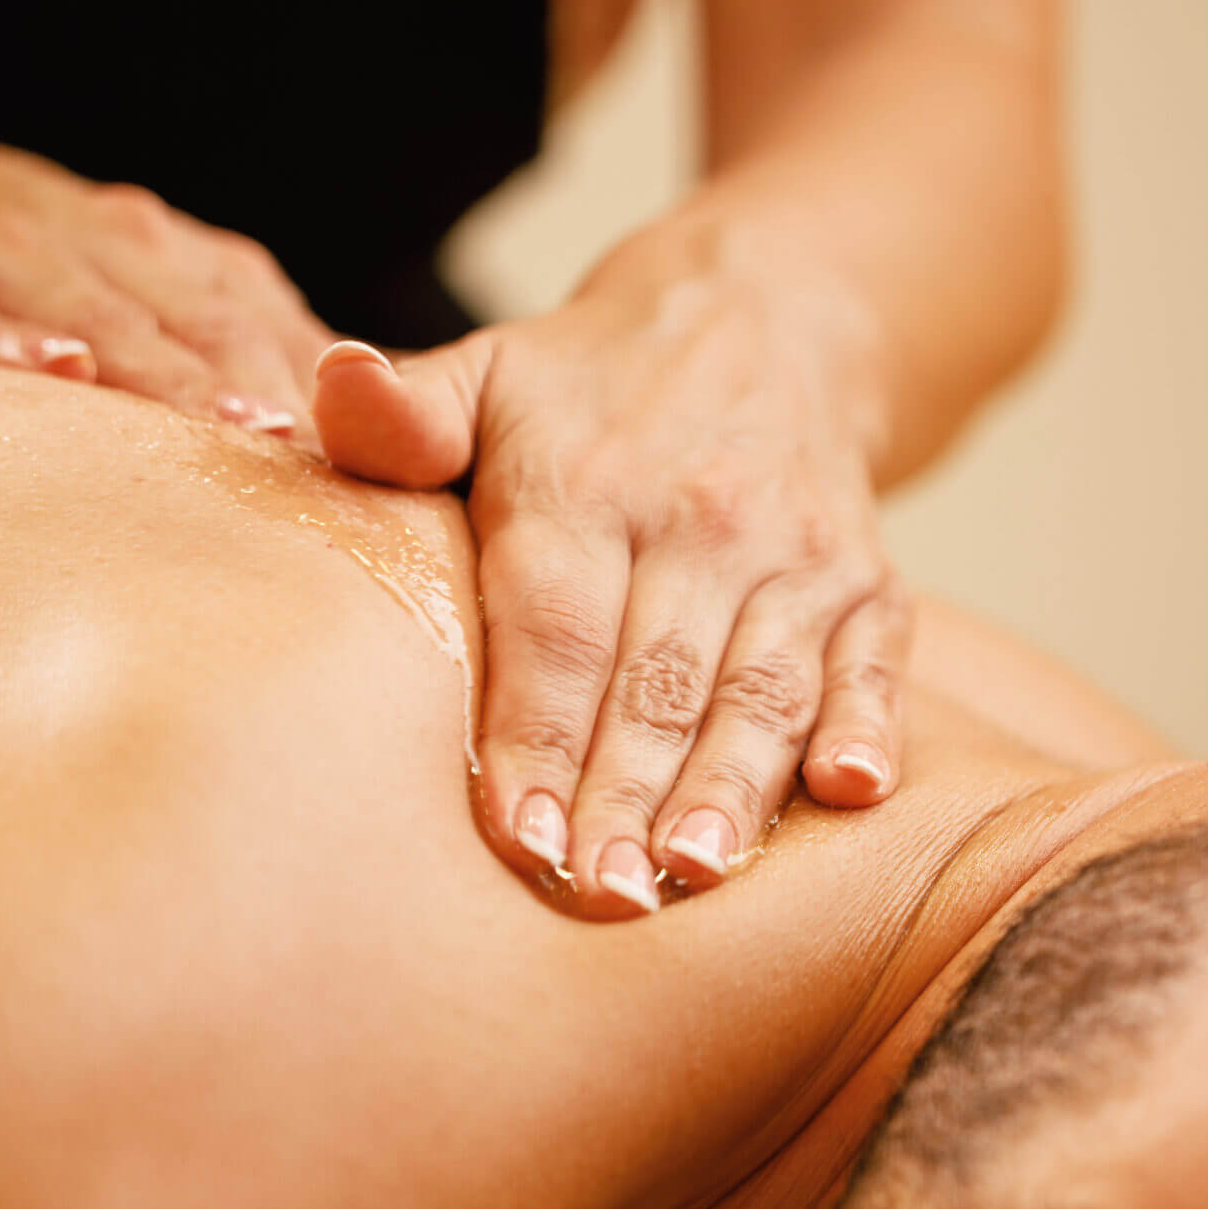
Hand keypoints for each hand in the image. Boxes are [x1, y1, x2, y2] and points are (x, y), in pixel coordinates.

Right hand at [0, 118, 330, 431]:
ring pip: (94, 318)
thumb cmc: (15, 271)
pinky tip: (48, 378)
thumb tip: (357, 459)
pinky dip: (2, 349)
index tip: (383, 464)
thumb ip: (232, 358)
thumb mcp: (130, 289)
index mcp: (167, 256)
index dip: (329, 390)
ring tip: (234, 432)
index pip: (264, 321)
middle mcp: (95, 246)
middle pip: (200, 321)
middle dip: (268, 387)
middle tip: (328, 460)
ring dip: (167, 376)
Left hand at [314, 268, 911, 917]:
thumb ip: (402, 413)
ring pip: (761, 686)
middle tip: (599, 893)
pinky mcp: (866, 583)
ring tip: (694, 869)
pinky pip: (873, 661)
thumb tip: (334, 387)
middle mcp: (697, 519)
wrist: (763, 315)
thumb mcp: (482, 374)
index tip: (517, 833)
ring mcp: (793, 553)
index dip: (537, 734)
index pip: (557, 628)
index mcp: (584, 483)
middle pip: (656, 679)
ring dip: (731, 783)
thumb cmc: (589, 388)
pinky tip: (851, 791)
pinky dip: (868, 723)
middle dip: (625, 794)